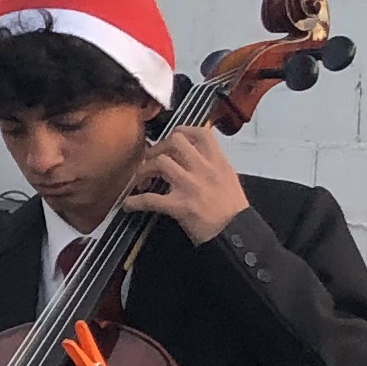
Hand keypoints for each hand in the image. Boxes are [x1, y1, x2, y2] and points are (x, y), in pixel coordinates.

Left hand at [121, 123, 249, 243]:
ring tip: (141, 180)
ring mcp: (191, 186)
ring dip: (144, 170)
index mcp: (218, 162)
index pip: (201, 133)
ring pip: (160, 162)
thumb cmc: (233, 211)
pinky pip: (150, 199)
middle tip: (151, 159)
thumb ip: (213, 166)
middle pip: (176, 141)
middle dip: (158, 147)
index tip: (171, 138)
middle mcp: (204, 169)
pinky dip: (135, 201)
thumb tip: (196, 159)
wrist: (237, 234)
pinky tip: (129, 204)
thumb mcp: (229, 180)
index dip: (182, 131)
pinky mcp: (180, 206)